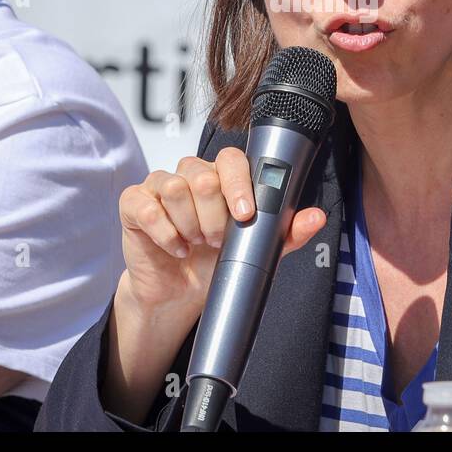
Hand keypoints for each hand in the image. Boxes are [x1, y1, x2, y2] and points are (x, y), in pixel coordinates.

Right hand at [117, 146, 325, 313]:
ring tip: (196, 244)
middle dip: (214, 217)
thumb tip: (317, 217)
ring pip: (175, 188)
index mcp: (221, 177)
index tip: (245, 214)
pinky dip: (165, 233)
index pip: (231, 159)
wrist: (179, 291)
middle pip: (202, 176)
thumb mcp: (257, 250)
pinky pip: (148, 208)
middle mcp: (190, 173)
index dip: (238, 184)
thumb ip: (286, 232)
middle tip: (217, 240)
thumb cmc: (216, 261)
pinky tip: (177, 248)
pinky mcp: (134, 203)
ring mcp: (159, 185)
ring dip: (190, 225)